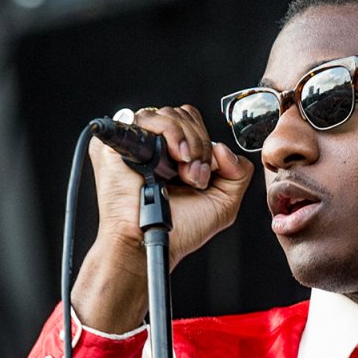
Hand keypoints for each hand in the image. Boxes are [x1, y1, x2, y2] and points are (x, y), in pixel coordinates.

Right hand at [90, 105, 252, 262]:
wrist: (149, 242)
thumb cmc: (178, 230)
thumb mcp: (223, 202)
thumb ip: (239, 172)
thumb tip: (223, 147)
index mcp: (176, 155)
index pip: (193, 123)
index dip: (205, 143)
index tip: (206, 174)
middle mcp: (156, 146)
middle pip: (184, 115)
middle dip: (198, 146)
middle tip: (194, 177)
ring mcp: (138, 142)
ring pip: (169, 114)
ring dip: (185, 142)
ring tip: (182, 173)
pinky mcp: (119, 142)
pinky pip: (147, 118)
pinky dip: (168, 133)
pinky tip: (171, 160)